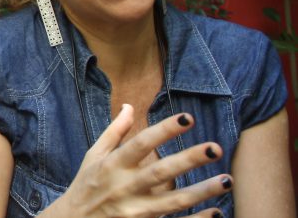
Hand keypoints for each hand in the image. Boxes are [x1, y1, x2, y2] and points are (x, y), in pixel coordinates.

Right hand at [48, 104, 230, 217]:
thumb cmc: (85, 185)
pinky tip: (216, 212)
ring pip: (173, 202)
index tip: (188, 117)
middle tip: (215, 147)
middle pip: (160, 171)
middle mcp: (123, 187)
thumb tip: (130, 106)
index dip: (164, 130)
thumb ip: (115, 132)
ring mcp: (134, 211)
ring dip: (201, 191)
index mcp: (112, 165)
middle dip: (189, 159)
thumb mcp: (93, 156)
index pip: (141, 143)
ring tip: (227, 180)